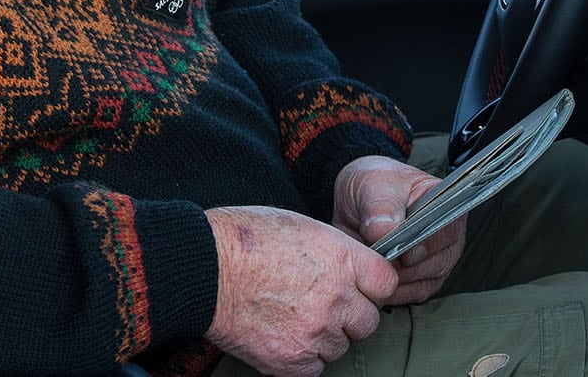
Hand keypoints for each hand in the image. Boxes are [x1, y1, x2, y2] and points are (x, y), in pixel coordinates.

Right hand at [204, 204, 397, 376]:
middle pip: (367, 321)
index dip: (371, 286)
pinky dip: (302, 356)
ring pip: (340, 346)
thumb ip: (334, 252)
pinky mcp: (293, 360)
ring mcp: (316, 332)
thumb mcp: (300, 226)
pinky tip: (281, 333)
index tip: (358, 287)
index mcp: (342, 258)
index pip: (386, 283)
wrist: (201, 269)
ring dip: (324, 336)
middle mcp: (336, 298)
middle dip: (349, 315)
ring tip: (291, 315)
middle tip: (319, 303)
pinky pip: (315, 367)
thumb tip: (349, 269)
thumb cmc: (242, 238)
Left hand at [331, 155, 464, 305]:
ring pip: (423, 283)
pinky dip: (392, 291)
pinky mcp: (424, 280)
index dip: (423, 244)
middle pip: (436, 263)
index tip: (400, 252)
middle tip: (376, 256)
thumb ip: (380, 208)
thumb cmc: (372, 187)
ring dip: (395, 279)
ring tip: (372, 263)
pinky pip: (413, 295)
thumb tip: (385, 232)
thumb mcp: (372, 185)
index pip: (445, 231)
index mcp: (445, 204)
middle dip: (402, 264)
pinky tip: (375, 279)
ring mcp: (439, 260)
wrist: (359, 203)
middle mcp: (449, 236)